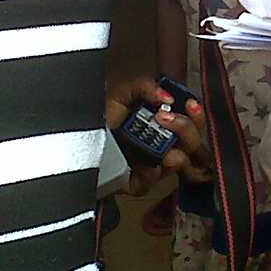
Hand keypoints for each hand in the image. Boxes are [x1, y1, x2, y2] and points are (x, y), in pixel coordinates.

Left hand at [105, 77, 213, 194]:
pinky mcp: (141, 184)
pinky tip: (144, 165)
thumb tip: (168, 96)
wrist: (74, 142)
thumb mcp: (120, 93)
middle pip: (195, 143)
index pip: (193, 121)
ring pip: (184, 164)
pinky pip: (157, 180)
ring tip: (163, 149)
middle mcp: (164, 144)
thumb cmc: (98, 119)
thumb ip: (144, 86)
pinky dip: (152, 172)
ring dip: (178, 154)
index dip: (197, 115)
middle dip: (186, 129)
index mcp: (164, 123)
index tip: (190, 105)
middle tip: (163, 119)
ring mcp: (155, 165)